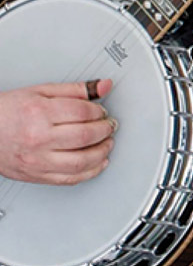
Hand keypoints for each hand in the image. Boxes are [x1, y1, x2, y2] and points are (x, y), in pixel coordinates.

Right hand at [0, 79, 115, 184]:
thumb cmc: (6, 111)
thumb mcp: (39, 91)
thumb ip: (74, 90)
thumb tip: (103, 86)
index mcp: (39, 113)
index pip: (82, 113)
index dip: (100, 112)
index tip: (103, 112)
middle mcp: (38, 138)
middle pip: (85, 136)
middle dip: (105, 130)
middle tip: (110, 126)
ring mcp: (38, 160)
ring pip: (82, 161)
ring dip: (102, 152)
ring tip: (107, 143)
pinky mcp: (37, 175)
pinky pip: (70, 179)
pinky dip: (90, 172)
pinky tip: (98, 163)